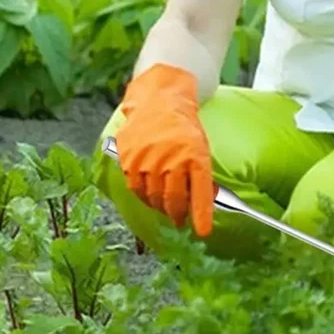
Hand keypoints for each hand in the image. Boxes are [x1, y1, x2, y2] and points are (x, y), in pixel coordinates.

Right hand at [116, 64, 216, 235]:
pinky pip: (135, 188)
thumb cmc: (184, 127)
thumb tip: (201, 203)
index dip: (201, 216)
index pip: (200, 194)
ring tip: (165, 206)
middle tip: (179, 220)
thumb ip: (200, 175)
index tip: (203, 232)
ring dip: (160, 207)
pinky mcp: (130, 159)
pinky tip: (148, 192)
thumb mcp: (201, 148)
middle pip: (173, 201)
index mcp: (195, 157)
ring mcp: (149, 160)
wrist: (159, 101)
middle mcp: (172, 160)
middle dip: (177, 215)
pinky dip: (143, 195)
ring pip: (153, 198)